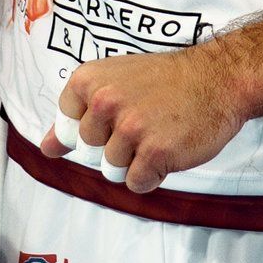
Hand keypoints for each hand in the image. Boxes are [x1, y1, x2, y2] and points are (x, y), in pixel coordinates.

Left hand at [40, 45, 248, 193]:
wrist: (216, 78)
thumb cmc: (165, 81)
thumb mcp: (114, 82)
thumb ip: (78, 115)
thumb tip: (45, 148)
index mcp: (88, 80)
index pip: (67, 127)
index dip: (92, 128)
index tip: (114, 115)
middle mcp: (104, 102)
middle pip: (89, 152)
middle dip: (113, 146)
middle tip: (142, 121)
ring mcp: (129, 128)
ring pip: (112, 170)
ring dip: (135, 160)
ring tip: (157, 133)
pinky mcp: (154, 153)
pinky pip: (137, 184)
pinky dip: (153, 175)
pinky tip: (168, 148)